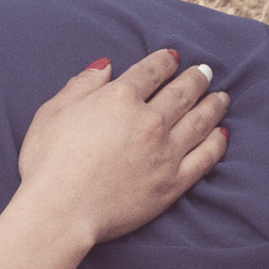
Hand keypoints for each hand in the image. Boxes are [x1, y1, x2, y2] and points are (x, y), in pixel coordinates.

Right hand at [17, 49, 228, 244]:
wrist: (59, 211)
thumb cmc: (47, 163)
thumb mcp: (51, 114)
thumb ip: (80, 86)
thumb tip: (105, 66)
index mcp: (118, 98)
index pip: (150, 72)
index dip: (164, 62)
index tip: (173, 58)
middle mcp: (149, 120)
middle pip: (181, 93)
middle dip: (196, 79)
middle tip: (206, 72)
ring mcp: (166, 152)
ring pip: (199, 121)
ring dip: (213, 106)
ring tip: (221, 98)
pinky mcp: (173, 182)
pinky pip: (205, 157)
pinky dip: (216, 143)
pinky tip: (221, 134)